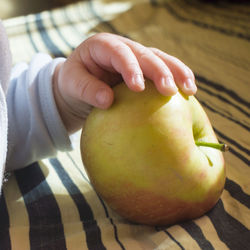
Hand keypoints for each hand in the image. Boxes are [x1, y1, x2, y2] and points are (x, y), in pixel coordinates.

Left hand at [53, 33, 195, 132]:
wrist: (79, 85)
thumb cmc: (73, 84)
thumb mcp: (71, 85)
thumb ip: (86, 90)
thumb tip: (108, 101)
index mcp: (102, 46)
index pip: (119, 53)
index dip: (130, 67)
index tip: (138, 88)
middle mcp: (123, 48)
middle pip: (145, 55)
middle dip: (160, 71)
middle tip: (169, 90)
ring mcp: (136, 58)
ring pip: (160, 60)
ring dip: (176, 73)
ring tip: (190, 90)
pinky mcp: (144, 70)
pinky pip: (162, 71)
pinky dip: (176, 79)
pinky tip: (188, 92)